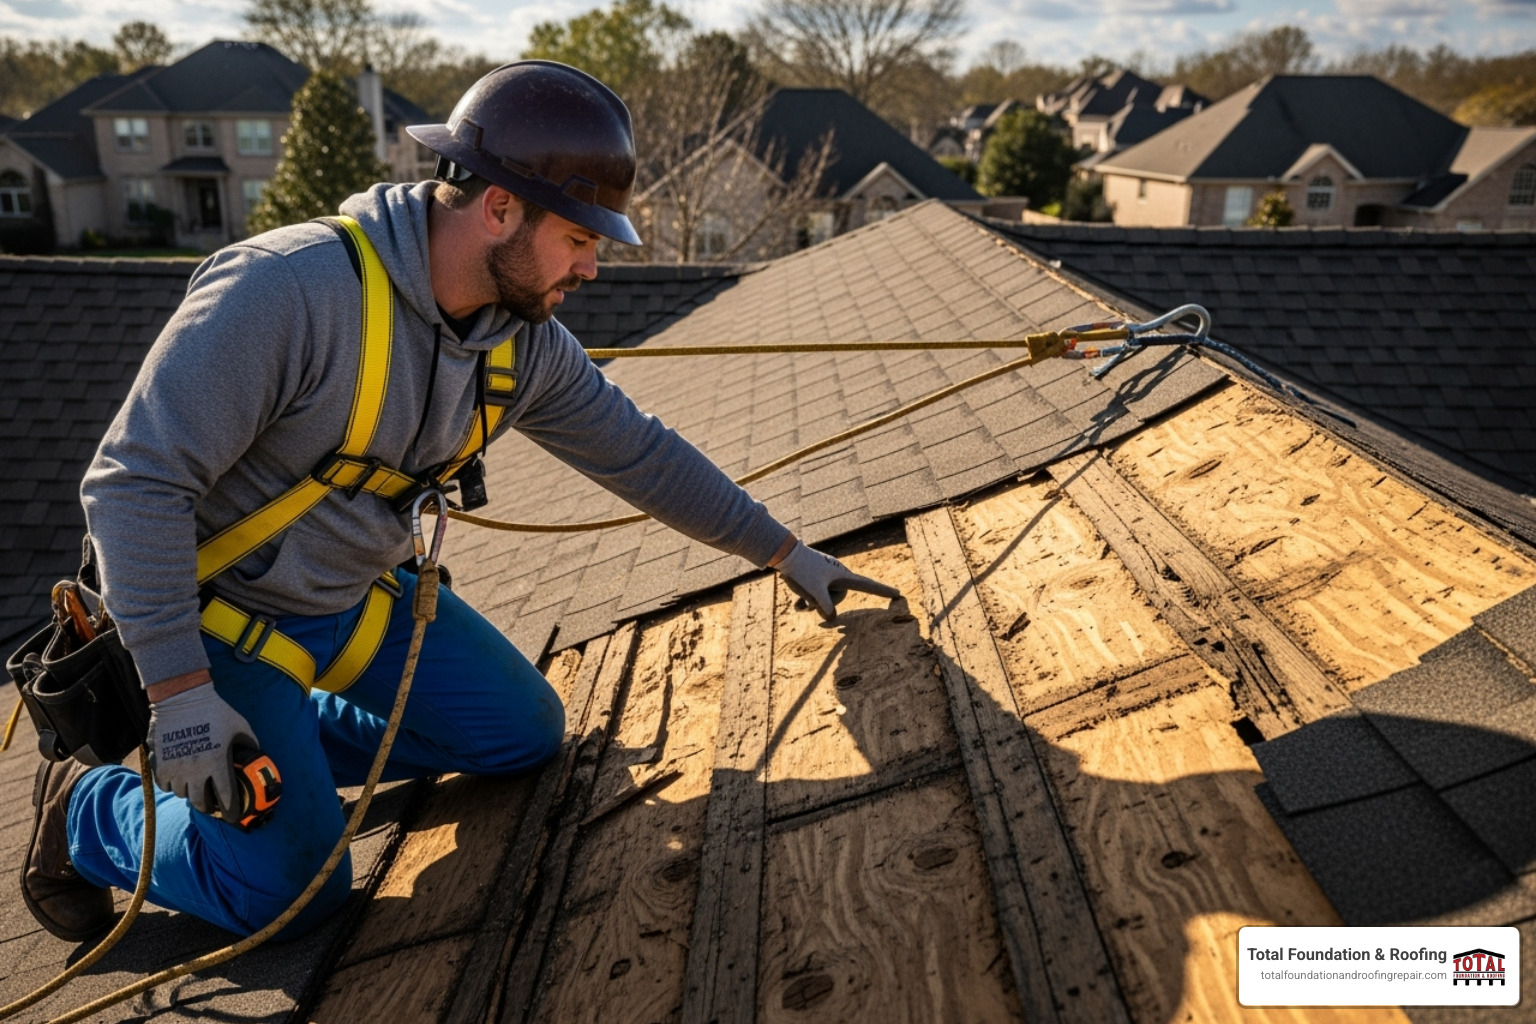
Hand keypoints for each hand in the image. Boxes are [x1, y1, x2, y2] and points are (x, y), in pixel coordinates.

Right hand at [148, 683, 256, 815]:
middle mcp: (196, 770)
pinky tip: (178, 779)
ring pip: (181, 794)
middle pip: (200, 802)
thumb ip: (250, 744)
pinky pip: (164, 785)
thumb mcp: (240, 726)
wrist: (183, 698)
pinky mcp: (160, 762)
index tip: (232, 815)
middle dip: (208, 806)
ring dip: (189, 793)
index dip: (230, 810)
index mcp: (218, 763)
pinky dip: (171, 785)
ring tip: (194, 787)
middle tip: (211, 804)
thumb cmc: (216, 711)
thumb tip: (257, 755)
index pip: (226, 797)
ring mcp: (175, 768)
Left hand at [773, 540, 899, 620]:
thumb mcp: (815, 594)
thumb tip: (832, 618)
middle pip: (837, 599)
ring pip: (823, 598)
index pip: (868, 586)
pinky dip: (805, 599)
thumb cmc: (802, 571)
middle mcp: (837, 575)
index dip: (883, 591)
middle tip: (809, 595)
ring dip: (811, 601)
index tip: (898, 594)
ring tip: (799, 594)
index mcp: (843, 576)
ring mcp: (825, 575)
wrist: (784, 554)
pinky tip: (796, 602)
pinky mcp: (814, 576)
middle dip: (822, 603)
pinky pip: (814, 594)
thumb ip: (826, 608)